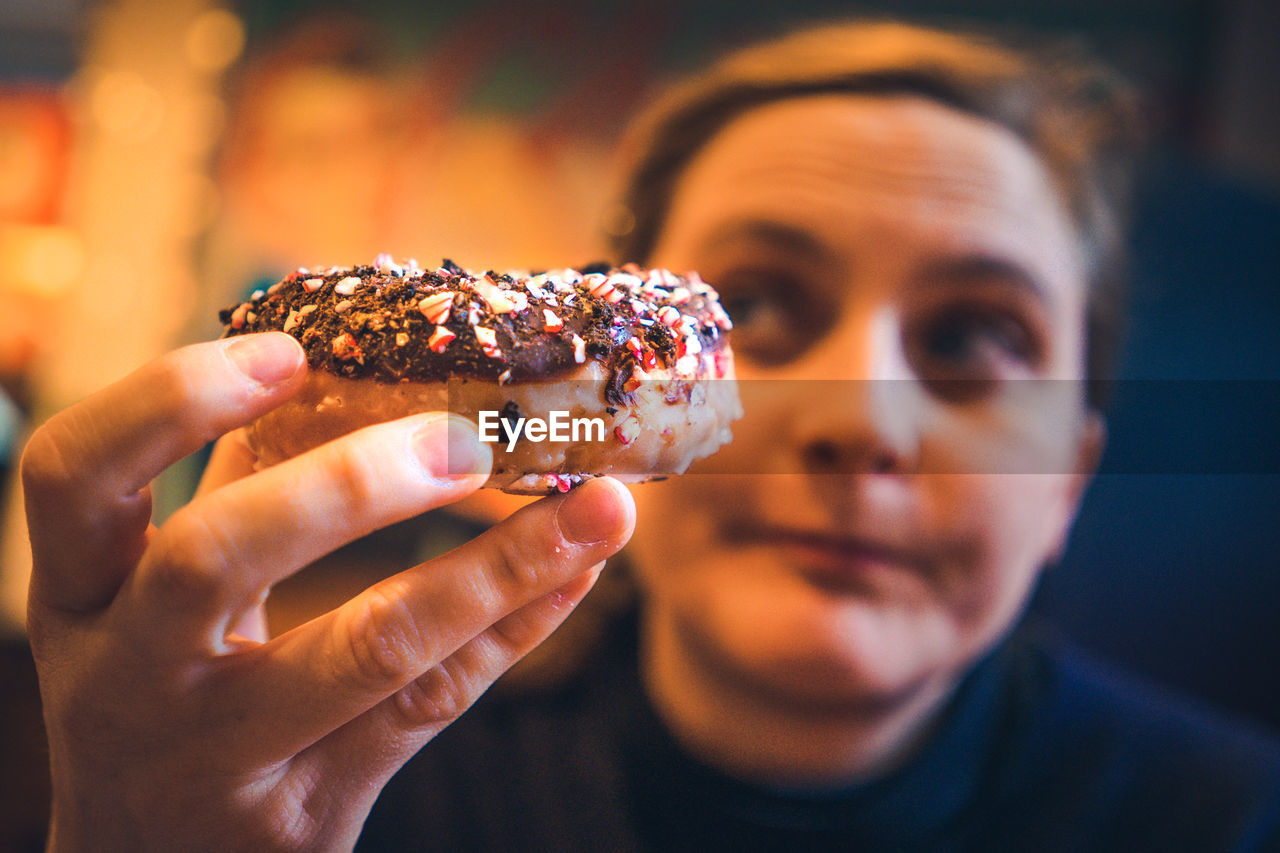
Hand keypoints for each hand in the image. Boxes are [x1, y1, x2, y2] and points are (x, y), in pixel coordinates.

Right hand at [21, 332, 634, 850]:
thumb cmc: (164, 693)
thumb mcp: (156, 600)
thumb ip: (236, 490)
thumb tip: (344, 369)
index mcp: (80, 594)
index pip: (70, 473)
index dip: (170, 401)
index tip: (285, 353)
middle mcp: (128, 675)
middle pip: (214, 557)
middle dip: (349, 483)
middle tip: (468, 440)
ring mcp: (216, 757)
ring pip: (368, 649)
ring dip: (494, 567)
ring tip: (597, 508)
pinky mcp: (303, 815)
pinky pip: (427, 708)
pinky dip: (512, 630)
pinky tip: (572, 575)